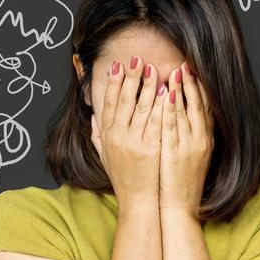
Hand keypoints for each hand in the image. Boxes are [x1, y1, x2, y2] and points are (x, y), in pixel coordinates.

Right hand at [90, 55, 166, 207]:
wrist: (137, 201)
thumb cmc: (122, 178)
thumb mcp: (104, 155)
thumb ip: (97, 135)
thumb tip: (94, 116)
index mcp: (107, 135)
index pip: (109, 102)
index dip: (112, 82)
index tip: (117, 65)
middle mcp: (118, 136)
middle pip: (123, 99)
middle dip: (131, 76)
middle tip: (137, 58)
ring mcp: (134, 142)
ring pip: (140, 107)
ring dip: (147, 85)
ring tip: (153, 68)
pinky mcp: (151, 148)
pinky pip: (156, 121)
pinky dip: (160, 104)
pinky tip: (166, 91)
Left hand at [159, 61, 213, 216]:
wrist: (180, 207)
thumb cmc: (183, 183)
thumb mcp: (192, 156)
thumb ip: (189, 135)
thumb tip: (183, 116)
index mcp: (205, 140)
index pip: (203, 107)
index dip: (199, 88)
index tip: (192, 71)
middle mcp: (201, 140)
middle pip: (199, 105)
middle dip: (192, 83)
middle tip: (186, 64)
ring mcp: (190, 146)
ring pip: (187, 112)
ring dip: (182, 90)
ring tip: (176, 72)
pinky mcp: (177, 153)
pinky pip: (173, 126)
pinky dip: (171, 110)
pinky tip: (167, 95)